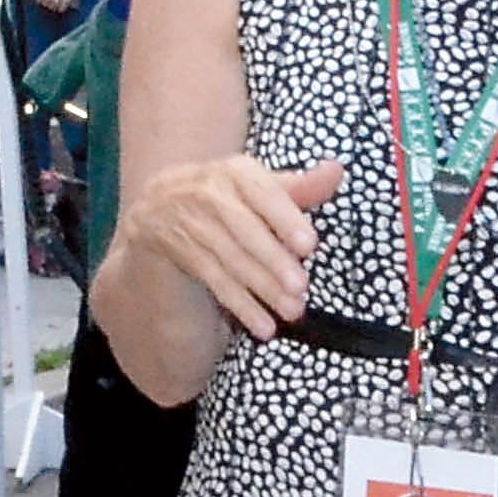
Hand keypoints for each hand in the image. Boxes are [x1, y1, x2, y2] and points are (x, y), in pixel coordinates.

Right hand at [117, 154, 346, 339]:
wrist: (159, 206)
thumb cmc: (228, 199)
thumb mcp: (260, 191)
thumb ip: (299, 187)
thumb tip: (337, 170)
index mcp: (233, 171)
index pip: (262, 191)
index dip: (285, 217)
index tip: (310, 245)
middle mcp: (204, 190)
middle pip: (243, 227)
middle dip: (273, 259)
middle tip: (302, 287)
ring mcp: (186, 219)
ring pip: (228, 257)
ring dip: (262, 287)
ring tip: (293, 311)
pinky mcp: (175, 247)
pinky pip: (211, 279)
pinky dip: (238, 304)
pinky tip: (263, 326)